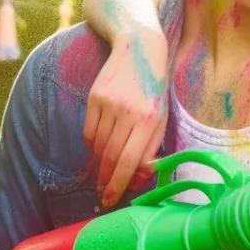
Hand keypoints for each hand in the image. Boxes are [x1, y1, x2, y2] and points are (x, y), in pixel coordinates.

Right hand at [83, 28, 169, 207]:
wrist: (139, 50)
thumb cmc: (155, 89)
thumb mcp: (161, 118)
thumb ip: (151, 149)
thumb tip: (139, 179)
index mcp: (149, 119)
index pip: (130, 160)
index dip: (119, 184)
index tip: (111, 200)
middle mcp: (127, 112)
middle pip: (111, 156)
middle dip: (106, 180)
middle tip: (104, 194)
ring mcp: (108, 104)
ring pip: (98, 146)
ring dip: (100, 163)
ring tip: (105, 169)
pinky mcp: (94, 97)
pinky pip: (88, 131)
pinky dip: (93, 145)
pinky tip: (100, 146)